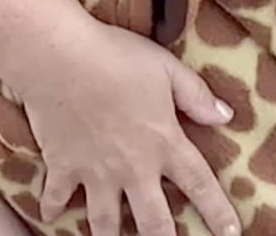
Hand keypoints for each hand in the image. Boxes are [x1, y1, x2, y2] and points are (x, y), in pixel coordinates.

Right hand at [15, 17, 240, 235]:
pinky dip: (52, 209)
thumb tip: (226, 116)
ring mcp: (95, 172)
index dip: (218, 213)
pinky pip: (56, 197)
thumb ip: (196, 94)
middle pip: (153, 222)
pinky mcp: (62, 167)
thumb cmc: (117, 56)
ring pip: (105, 223)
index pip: (199, 184)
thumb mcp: (166, 68)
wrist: (60, 57)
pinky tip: (49, 217)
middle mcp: (132, 167)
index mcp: (162, 142)